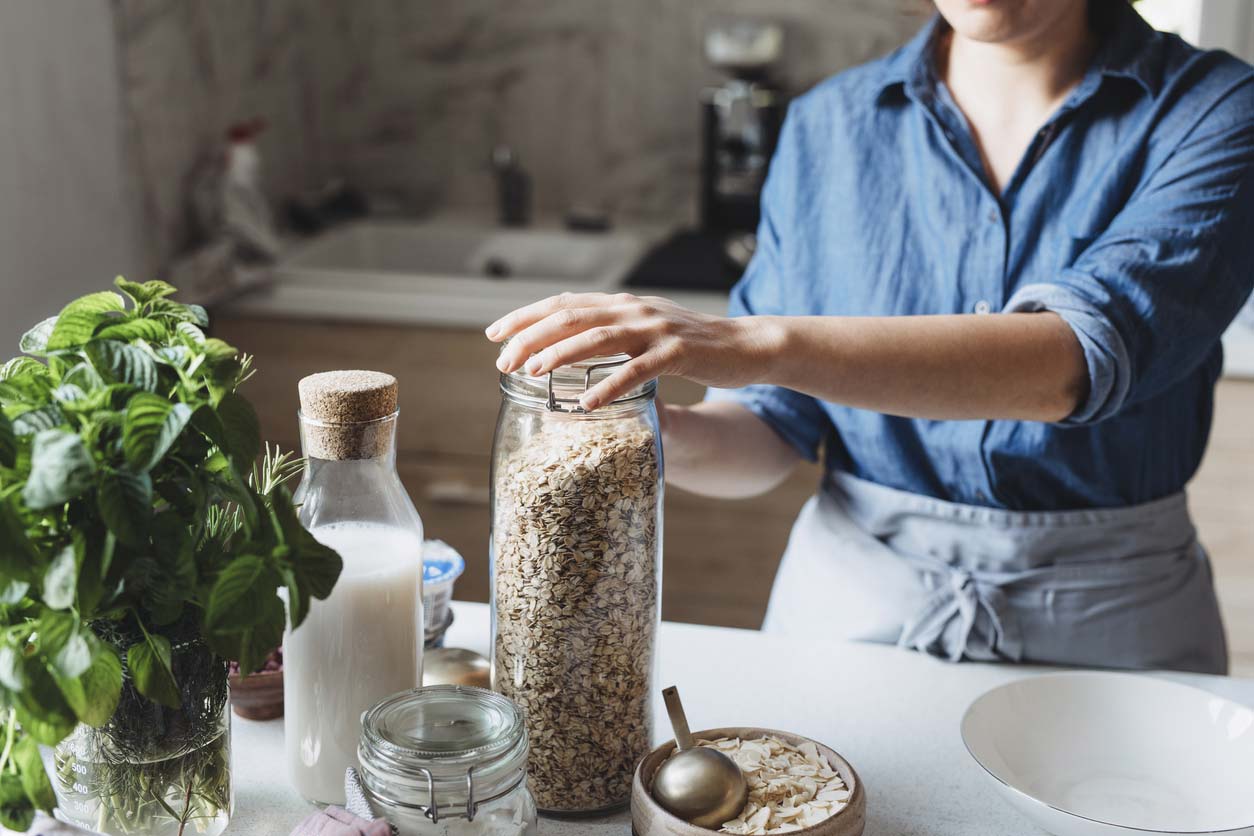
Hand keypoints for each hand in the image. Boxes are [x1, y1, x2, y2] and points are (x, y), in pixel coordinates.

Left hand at [485, 292, 776, 409]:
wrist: (746, 345)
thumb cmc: (692, 344)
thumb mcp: (646, 330)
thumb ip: (612, 332)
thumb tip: (568, 345)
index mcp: (622, 304)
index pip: (564, 304)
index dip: (525, 316)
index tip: (494, 334)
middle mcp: (634, 309)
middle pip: (572, 317)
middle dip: (532, 337)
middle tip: (503, 360)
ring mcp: (656, 329)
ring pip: (599, 338)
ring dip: (561, 355)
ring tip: (533, 373)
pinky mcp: (677, 353)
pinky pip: (636, 370)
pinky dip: (608, 386)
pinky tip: (586, 403)